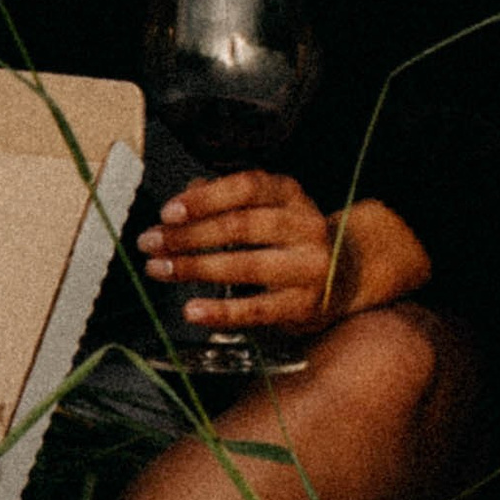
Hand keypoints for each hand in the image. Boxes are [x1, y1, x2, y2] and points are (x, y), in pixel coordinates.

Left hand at [138, 178, 430, 333]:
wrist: (349, 273)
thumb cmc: (291, 238)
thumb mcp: (266, 206)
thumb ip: (225, 199)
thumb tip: (184, 197)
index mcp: (291, 194)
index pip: (247, 187)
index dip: (205, 199)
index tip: (169, 212)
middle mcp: (305, 226)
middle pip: (241, 226)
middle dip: (188, 236)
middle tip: (151, 242)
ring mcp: (308, 267)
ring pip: (246, 266)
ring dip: (196, 268)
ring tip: (160, 270)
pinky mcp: (304, 305)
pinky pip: (258, 310)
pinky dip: (221, 311)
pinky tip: (192, 310)